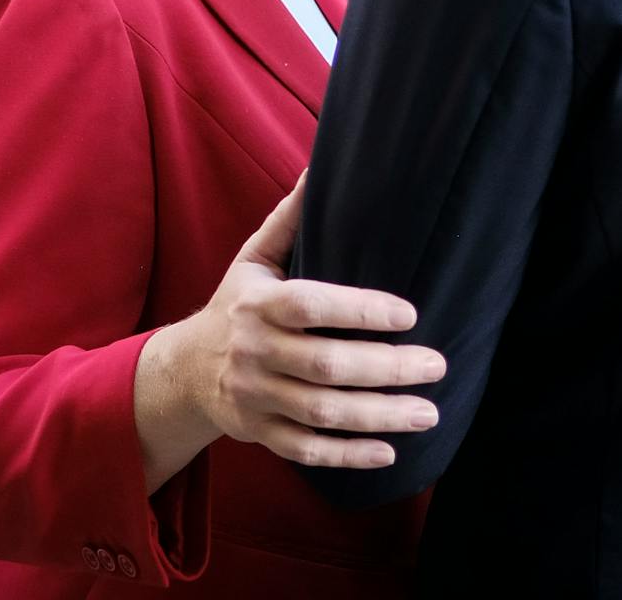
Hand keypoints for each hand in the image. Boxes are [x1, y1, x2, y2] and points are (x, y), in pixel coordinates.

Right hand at [165, 175, 443, 467]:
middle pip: (324, 365)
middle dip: (386, 368)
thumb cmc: (236, 305)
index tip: (409, 313)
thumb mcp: (253, 260)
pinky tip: (389, 450)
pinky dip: (348, 455)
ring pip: (322, 412)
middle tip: (436, 365)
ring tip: (429, 410)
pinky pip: (306, 451)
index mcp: (257, 304)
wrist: (185, 370)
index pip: (310, 305)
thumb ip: (289, 220)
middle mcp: (254, 352)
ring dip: (379, 415)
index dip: (359, 310)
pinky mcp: (260, 434)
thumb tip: (320, 167)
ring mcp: (255, 398)